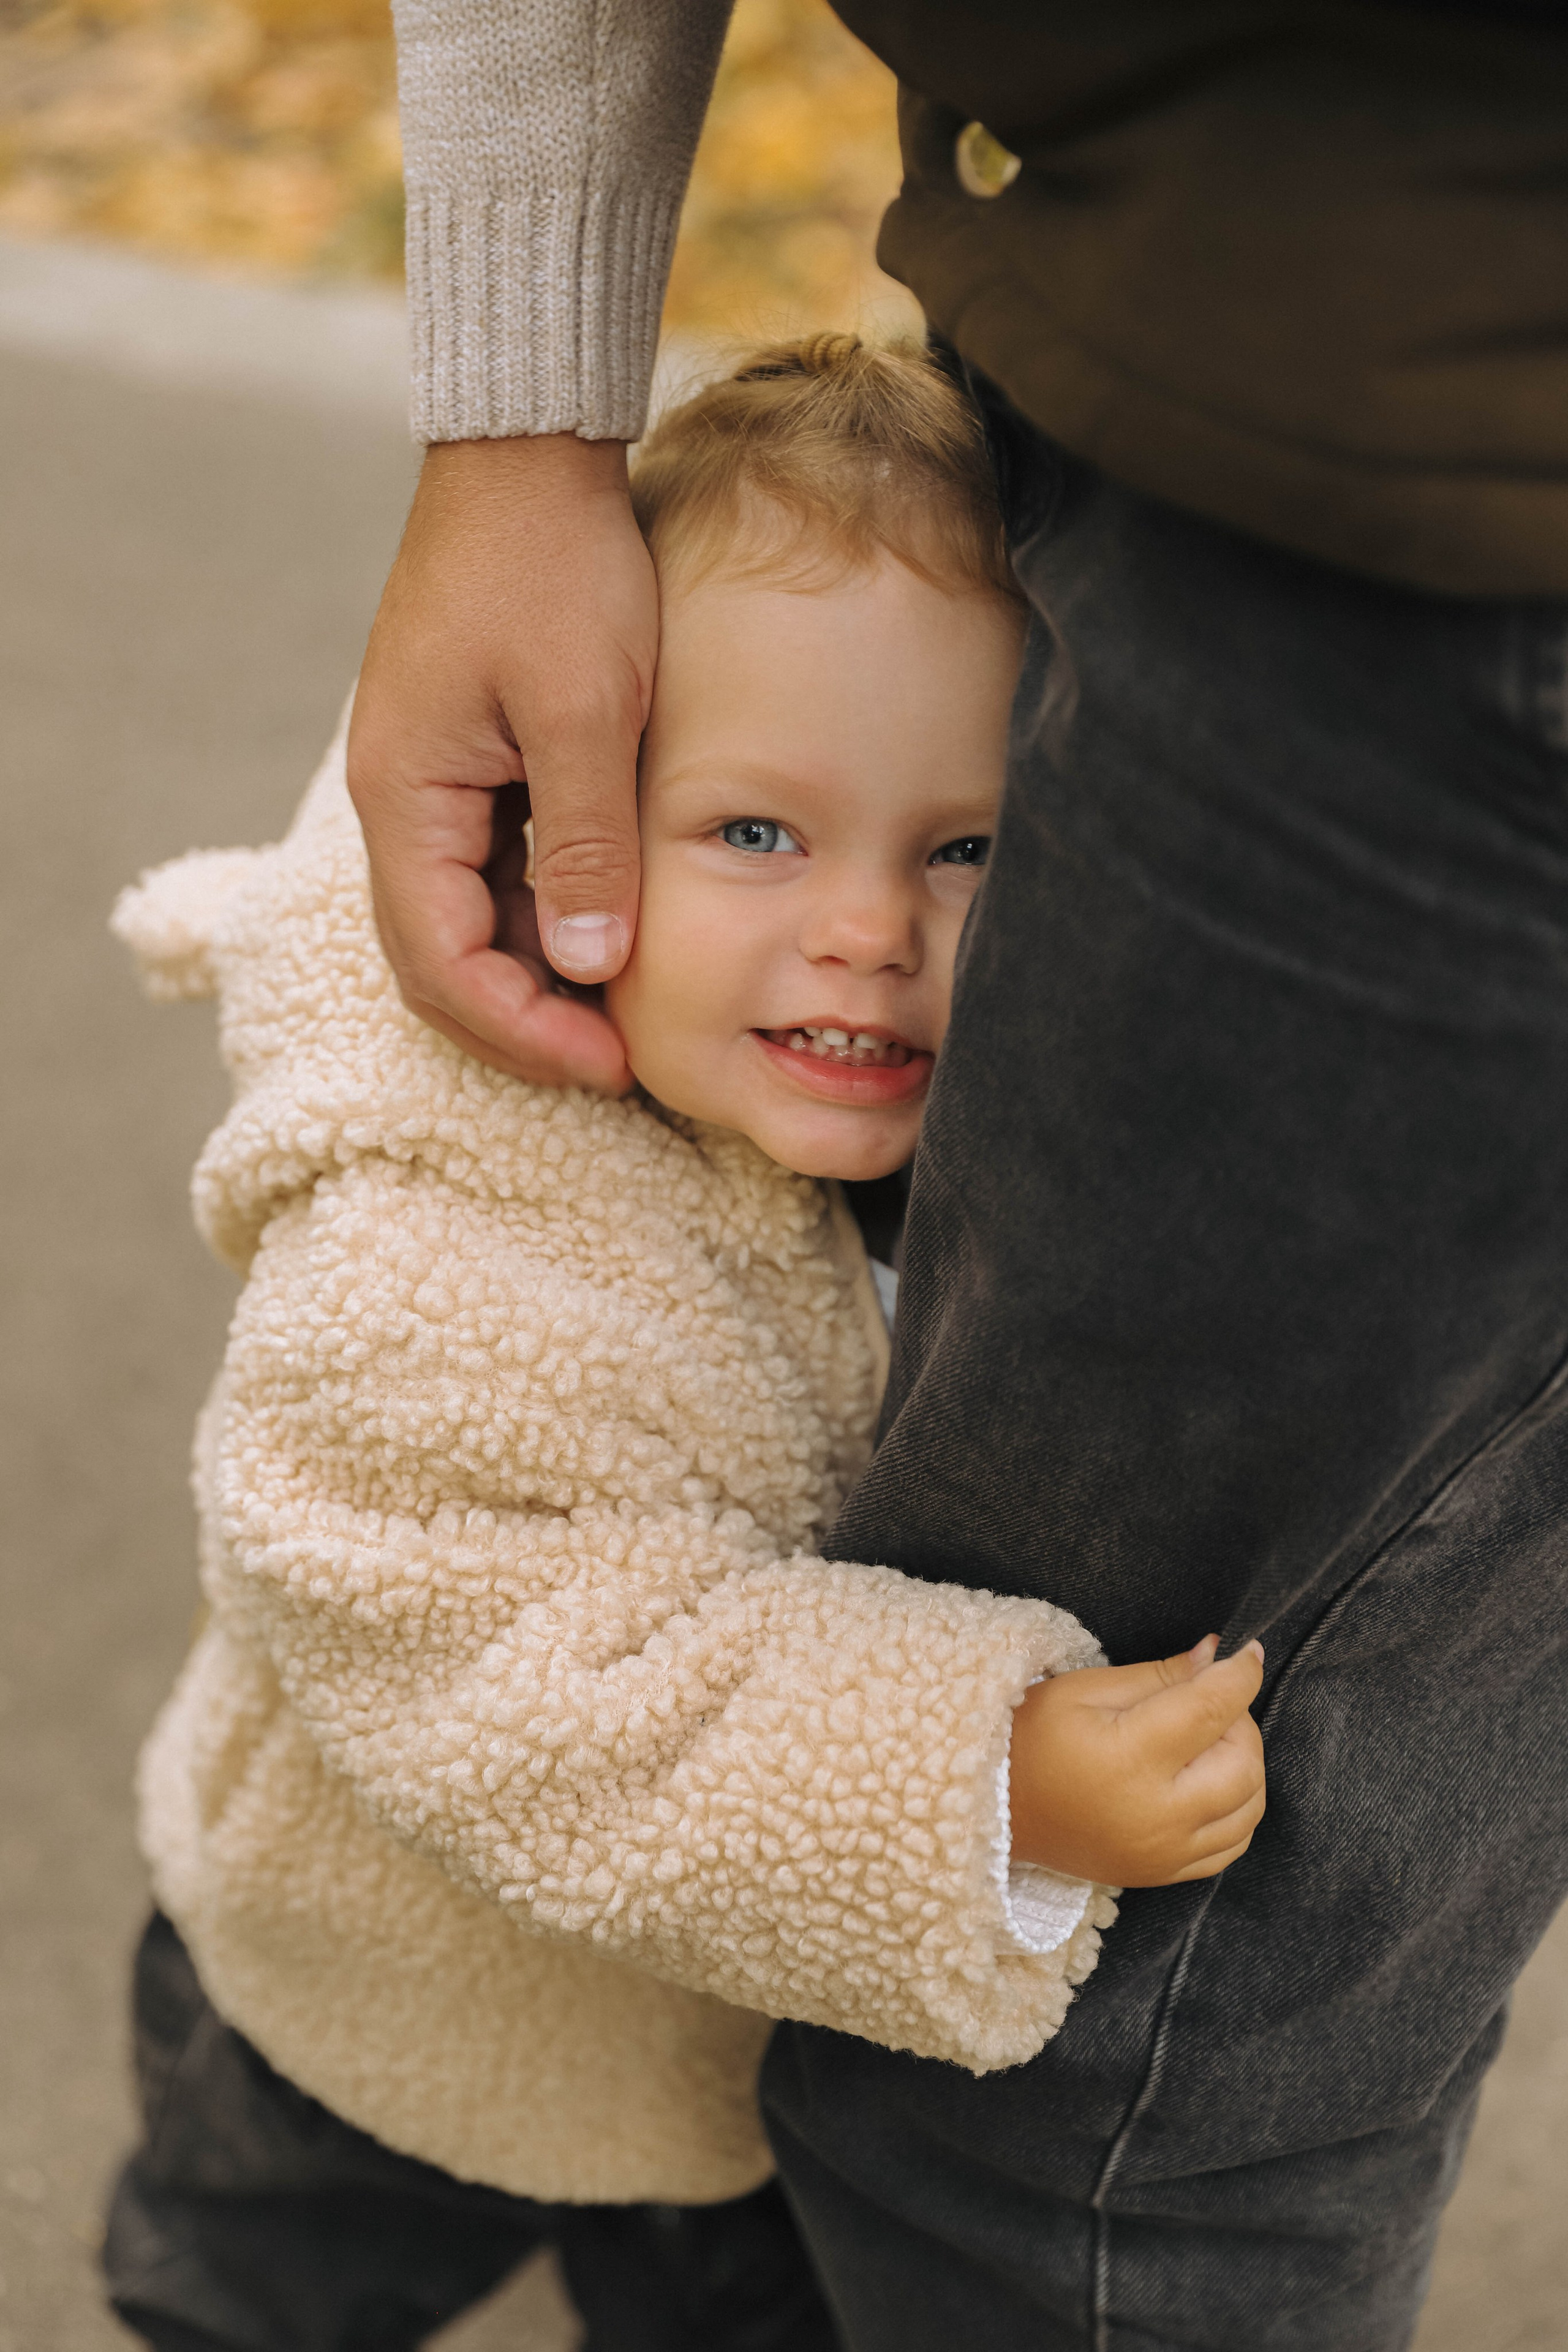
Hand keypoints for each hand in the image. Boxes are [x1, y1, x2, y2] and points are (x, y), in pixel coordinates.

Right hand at [347, 433, 658, 1090]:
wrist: (528, 458)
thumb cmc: (556, 566)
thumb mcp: (589, 709)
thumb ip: (585, 843)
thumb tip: (592, 965)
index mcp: (407, 795)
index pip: (441, 962)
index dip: (523, 1031)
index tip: (609, 1064)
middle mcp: (399, 800)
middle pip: (438, 959)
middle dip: (522, 1023)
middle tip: (615, 1062)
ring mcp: (427, 782)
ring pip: (463, 921)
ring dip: (532, 977)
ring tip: (618, 1012)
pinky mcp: (464, 764)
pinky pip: (487, 871)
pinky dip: (539, 917)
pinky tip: (606, 932)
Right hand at [1009, 1635, 1266, 1885]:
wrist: (997, 1812)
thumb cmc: (1031, 1740)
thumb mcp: (1084, 1691)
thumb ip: (1158, 1675)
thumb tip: (1214, 1654)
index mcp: (1131, 1759)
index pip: (1212, 1709)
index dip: (1240, 1673)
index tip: (1249, 1651)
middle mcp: (1158, 1815)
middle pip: (1243, 1763)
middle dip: (1240, 1721)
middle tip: (1210, 1697)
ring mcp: (1165, 1853)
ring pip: (1248, 1808)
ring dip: (1245, 1765)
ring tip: (1209, 1739)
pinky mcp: (1164, 1874)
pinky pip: (1232, 1845)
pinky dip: (1237, 1809)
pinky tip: (1211, 1782)